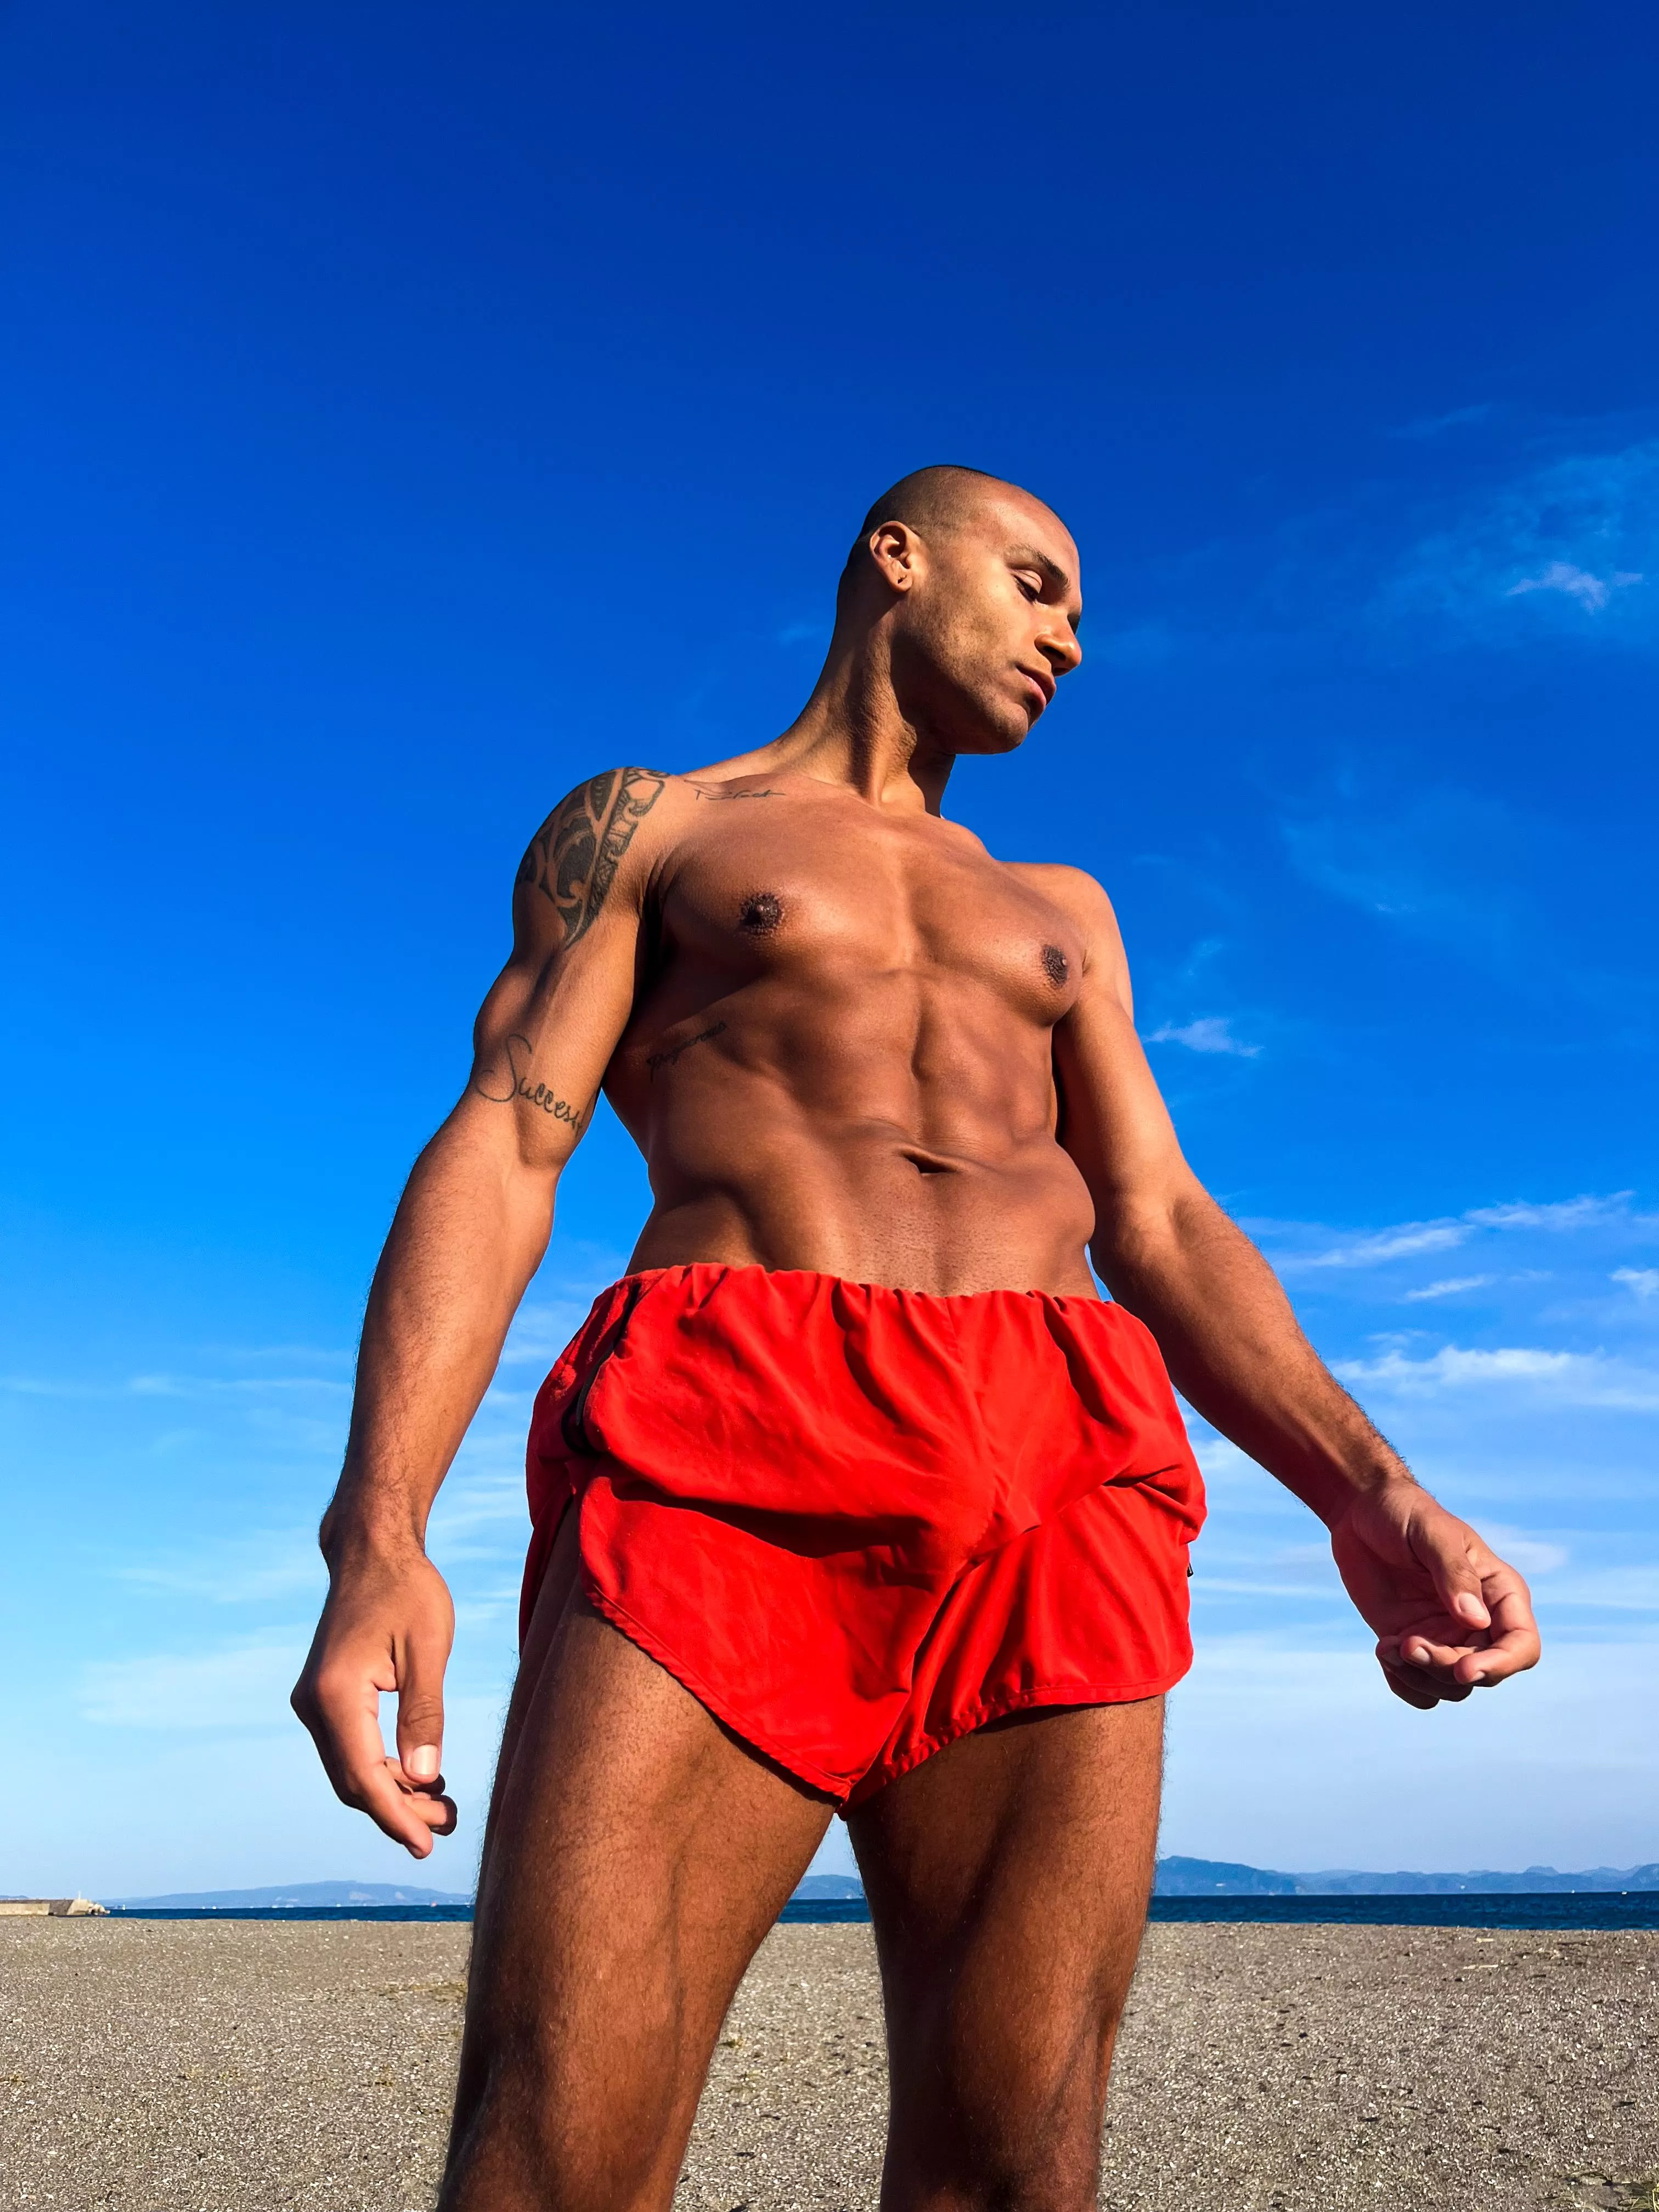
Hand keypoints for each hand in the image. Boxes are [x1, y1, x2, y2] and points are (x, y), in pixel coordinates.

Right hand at [291, 1539, 458, 1855]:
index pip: (363, 1777)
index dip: (395, 1817)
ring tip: (444, 1808)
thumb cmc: (407, 1591)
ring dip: (393, 1792)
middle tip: (448, 1826)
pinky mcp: (326, 1697)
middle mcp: (313, 1705)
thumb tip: (427, 1779)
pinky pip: (351, 1747)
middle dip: (398, 1810)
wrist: (371, 1551)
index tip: (425, 1846)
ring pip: (351, 1768)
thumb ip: (426, 1714)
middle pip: (353, 1781)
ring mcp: (314, 1702)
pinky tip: (422, 1776)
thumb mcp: (429, 1650)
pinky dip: (384, 1766)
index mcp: (336, 1695)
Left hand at [1328, 1478, 1541, 1709]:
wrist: (1361, 1512)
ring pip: (1452, 1688)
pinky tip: (1382, 1652)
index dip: (1501, 1666)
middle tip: (1407, 1643)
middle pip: (1482, 1673)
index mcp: (1499, 1592)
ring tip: (1387, 1646)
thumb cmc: (1404, 1512)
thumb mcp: (1430, 1532)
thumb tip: (1475, 1620)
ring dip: (1420, 1678)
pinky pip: (1421, 1688)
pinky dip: (1403, 1683)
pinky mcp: (1414, 1643)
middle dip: (1445, 1669)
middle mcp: (1480, 1622)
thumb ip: (1454, 1573)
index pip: (1522, 1646)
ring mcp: (1446, 1636)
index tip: (1463, 1669)